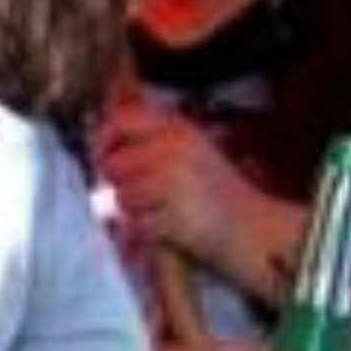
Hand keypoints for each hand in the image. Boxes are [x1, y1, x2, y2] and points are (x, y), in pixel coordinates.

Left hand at [97, 96, 289, 300]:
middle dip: (119, 183)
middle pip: (113, 165)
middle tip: (143, 193)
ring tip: (163, 209)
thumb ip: (151, 141)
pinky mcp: (170, 215)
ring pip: (120, 196)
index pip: (122, 121)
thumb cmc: (214, 190)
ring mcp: (172, 183)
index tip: (102, 157)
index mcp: (179, 129)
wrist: (251, 227)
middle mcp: (174, 150)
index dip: (104, 139)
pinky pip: (134, 223)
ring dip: (133, 209)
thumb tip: (99, 139)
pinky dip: (146, 230)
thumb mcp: (190, 149)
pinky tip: (170, 225)